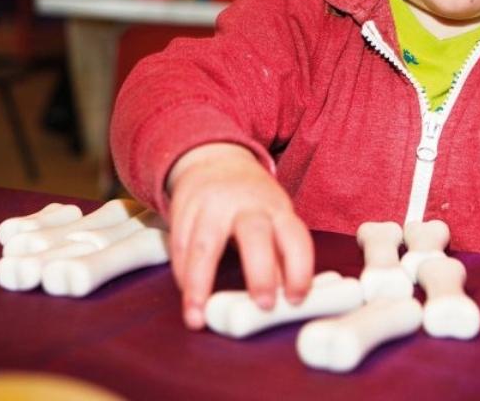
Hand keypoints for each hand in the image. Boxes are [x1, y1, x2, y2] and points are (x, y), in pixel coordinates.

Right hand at [167, 143, 313, 329]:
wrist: (215, 160)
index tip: (295, 300)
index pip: (295, 237)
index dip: (300, 269)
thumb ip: (279, 257)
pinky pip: (179, 244)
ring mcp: (212, 204)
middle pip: (255, 235)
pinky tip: (186, 296)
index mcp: (276, 209)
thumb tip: (284, 301)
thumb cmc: (252, 203)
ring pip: (204, 244)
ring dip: (199, 284)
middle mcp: (247, 204)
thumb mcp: (274, 219)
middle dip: (260, 271)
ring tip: (198, 319)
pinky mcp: (183, 208)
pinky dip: (181, 274)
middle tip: (262, 306)